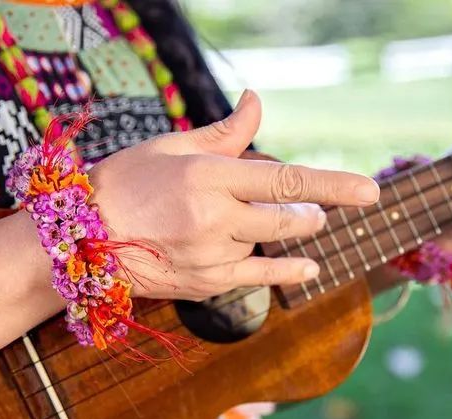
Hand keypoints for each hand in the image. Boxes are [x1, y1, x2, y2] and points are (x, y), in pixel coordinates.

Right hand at [88, 90, 379, 299]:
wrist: (81, 239)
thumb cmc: (127, 182)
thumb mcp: (175, 147)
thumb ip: (226, 132)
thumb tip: (257, 101)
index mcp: (209, 177)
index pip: (286, 180)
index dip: (333, 185)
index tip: (369, 191)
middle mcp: (215, 219)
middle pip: (288, 218)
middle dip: (311, 212)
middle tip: (320, 208)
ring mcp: (212, 255)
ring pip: (272, 245)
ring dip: (290, 233)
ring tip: (299, 222)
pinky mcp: (207, 284)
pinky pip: (258, 276)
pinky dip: (285, 270)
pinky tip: (307, 268)